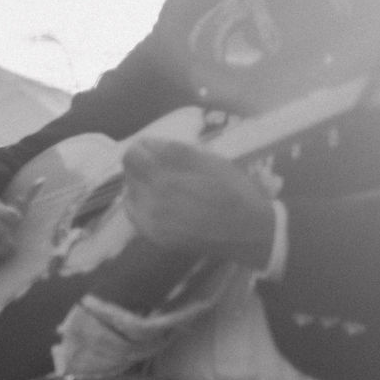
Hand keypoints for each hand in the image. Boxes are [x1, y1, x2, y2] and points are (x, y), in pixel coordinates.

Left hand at [119, 138, 275, 268]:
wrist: (249, 233)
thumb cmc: (234, 191)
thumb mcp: (210, 161)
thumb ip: (174, 150)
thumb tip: (147, 143)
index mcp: (167, 180)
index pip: (132, 155)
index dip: (143, 148)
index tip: (154, 148)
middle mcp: (153, 203)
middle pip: (129, 171)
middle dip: (144, 164)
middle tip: (165, 166)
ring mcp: (151, 223)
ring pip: (130, 190)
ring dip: (142, 183)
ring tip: (167, 185)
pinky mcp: (154, 237)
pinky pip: (134, 212)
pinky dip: (142, 203)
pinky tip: (162, 201)